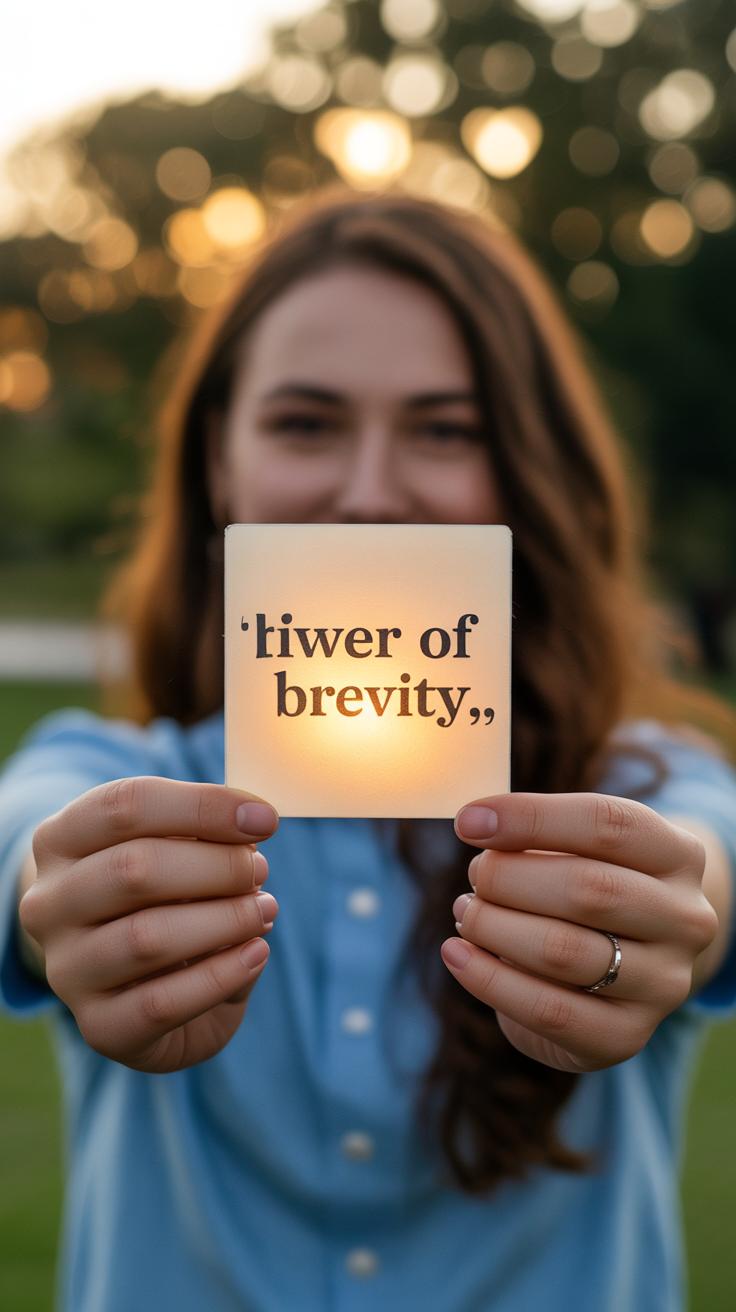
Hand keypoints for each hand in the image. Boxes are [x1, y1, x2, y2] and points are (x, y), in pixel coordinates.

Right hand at [18, 777, 279, 1073]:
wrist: (133, 982)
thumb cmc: (161, 897)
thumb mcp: (174, 850)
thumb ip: (207, 832)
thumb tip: (253, 824)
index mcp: (60, 840)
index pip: (126, 805)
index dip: (203, 806)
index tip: (265, 819)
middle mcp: (48, 903)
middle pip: (134, 868)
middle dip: (217, 866)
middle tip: (258, 870)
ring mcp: (66, 969)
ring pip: (146, 939)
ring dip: (224, 921)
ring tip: (264, 911)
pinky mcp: (97, 1026)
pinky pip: (161, 1003)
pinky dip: (221, 975)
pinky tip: (255, 953)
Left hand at [440, 793, 718, 1073]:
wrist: (624, 968)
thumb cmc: (587, 887)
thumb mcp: (577, 849)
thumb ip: (536, 835)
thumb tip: (478, 823)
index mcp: (678, 855)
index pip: (608, 824)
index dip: (532, 818)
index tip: (469, 820)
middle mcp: (686, 919)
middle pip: (589, 889)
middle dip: (509, 879)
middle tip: (474, 878)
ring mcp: (665, 983)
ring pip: (564, 951)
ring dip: (493, 927)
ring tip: (465, 913)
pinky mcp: (628, 1035)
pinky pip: (548, 1011)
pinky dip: (489, 980)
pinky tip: (458, 955)